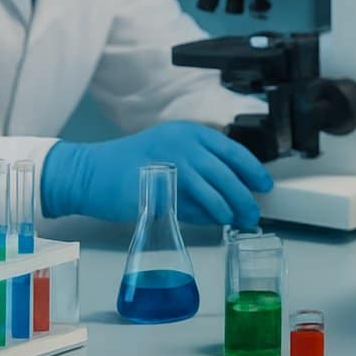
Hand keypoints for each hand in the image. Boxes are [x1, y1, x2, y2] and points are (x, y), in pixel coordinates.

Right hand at [41, 121, 273, 228]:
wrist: (91, 173)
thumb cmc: (131, 164)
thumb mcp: (170, 151)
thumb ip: (200, 164)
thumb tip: (233, 187)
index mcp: (190, 133)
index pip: (234, 151)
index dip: (253, 170)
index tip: (264, 184)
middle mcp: (183, 146)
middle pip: (227, 175)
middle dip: (244, 197)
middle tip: (253, 212)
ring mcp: (171, 167)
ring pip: (213, 193)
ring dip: (228, 210)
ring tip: (236, 220)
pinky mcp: (159, 191)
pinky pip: (191, 208)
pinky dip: (205, 217)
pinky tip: (212, 222)